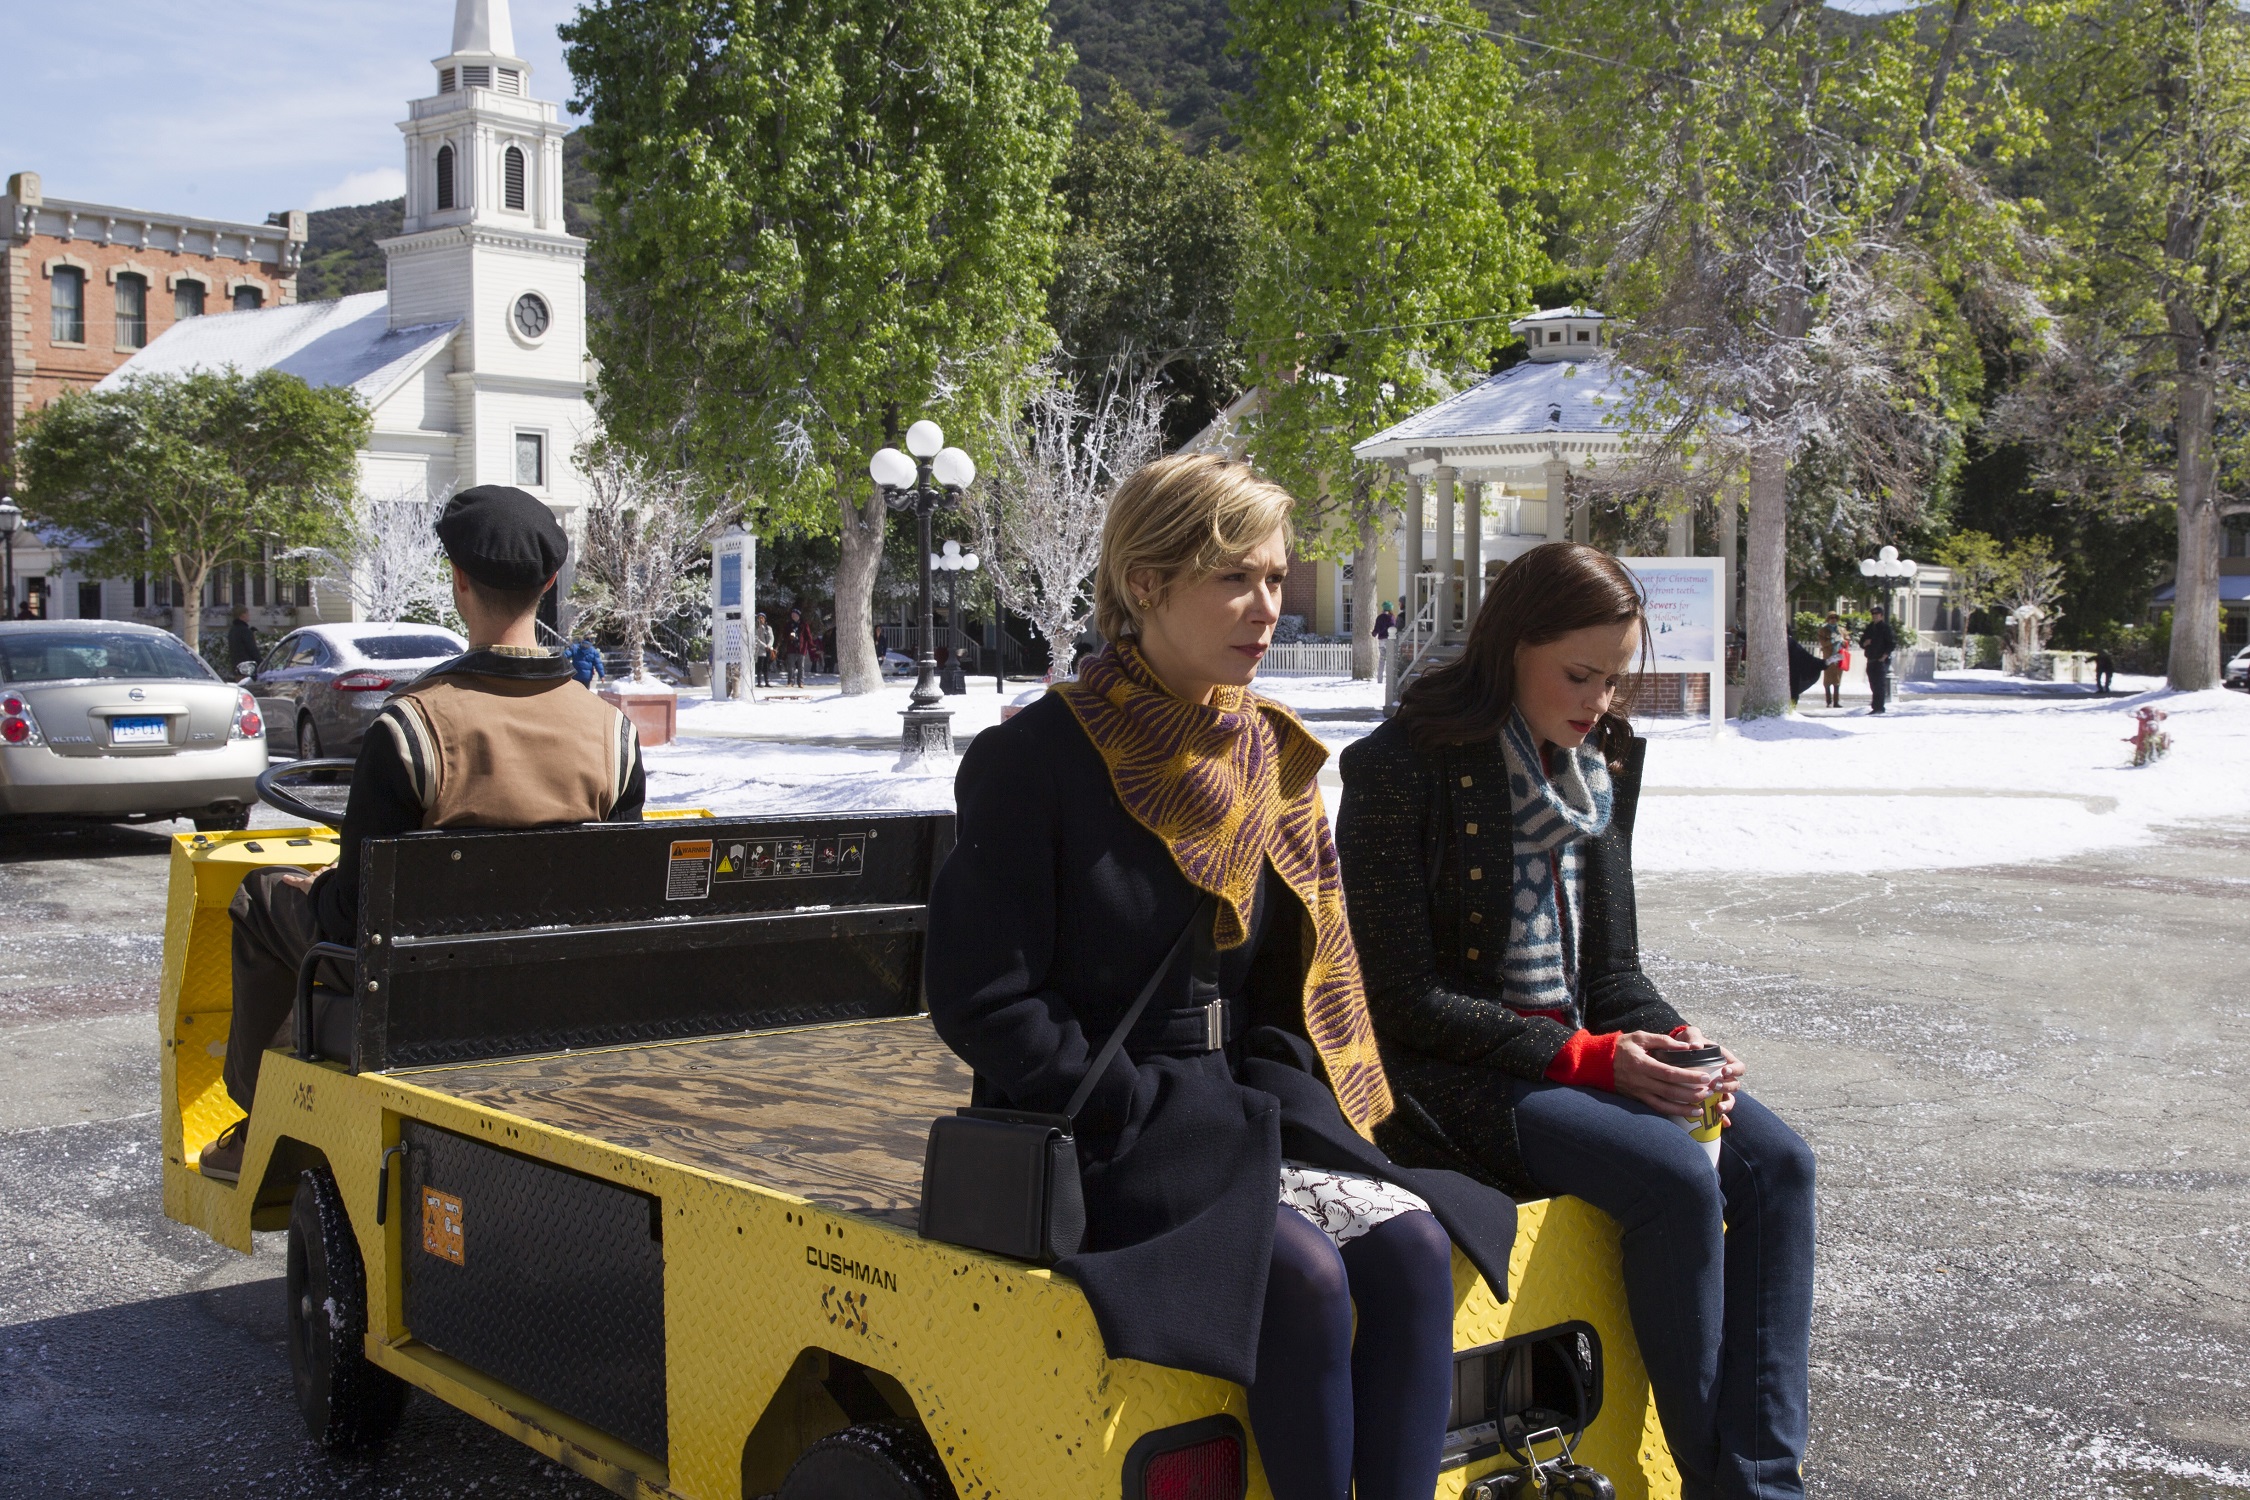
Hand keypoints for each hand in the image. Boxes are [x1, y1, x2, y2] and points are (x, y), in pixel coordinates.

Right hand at [1612, 1029, 1741, 1119]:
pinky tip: (1686, 1113)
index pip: (1670, 1073)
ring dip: (1684, 1108)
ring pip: (1665, 1103)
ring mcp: (1639, 1092)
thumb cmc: (1621, 1047)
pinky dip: (1673, 1112)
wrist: (1597, 1062)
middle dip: (1692, 1093)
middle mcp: (1641, 1080)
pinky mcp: (1637, 1099)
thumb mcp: (1640, 1037)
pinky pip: (1657, 1108)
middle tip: (1709, 1092)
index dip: (1689, 1077)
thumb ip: (1664, 1041)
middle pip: (1670, 1091)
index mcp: (1642, 1063)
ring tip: (1701, 1108)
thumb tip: (1687, 1046)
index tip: (1706, 1077)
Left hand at [1673, 1024, 1745, 1116]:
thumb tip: (1695, 1046)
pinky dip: (1722, 1118)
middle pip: (1735, 1085)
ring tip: (1717, 1107)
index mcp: (1726, 1061)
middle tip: (1715, 1086)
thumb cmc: (1688, 1043)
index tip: (1724, 1071)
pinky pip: (1719, 1110)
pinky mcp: (1710, 1098)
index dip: (1736, 1070)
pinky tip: (1722, 1124)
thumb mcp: (1691, 1036)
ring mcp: (1718, 1089)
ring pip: (1729, 1099)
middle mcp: (1725, 1077)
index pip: (1739, 1067)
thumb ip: (1694, 1037)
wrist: (1677, 1054)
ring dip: (1726, 1104)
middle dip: (1727, 1087)